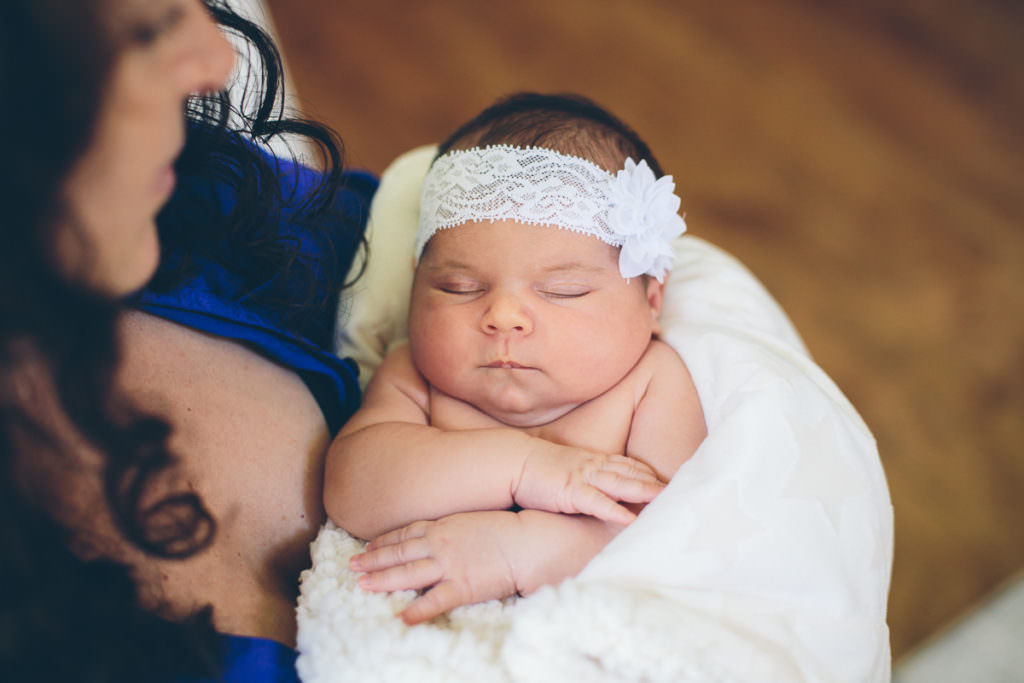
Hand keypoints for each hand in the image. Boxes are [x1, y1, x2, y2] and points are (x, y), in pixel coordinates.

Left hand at [350, 511, 521, 624]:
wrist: (530, 540)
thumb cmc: (508, 528)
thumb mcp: (473, 519)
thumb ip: (453, 527)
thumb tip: (441, 533)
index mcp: (443, 526)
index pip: (406, 533)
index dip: (384, 541)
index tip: (367, 546)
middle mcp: (440, 544)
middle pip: (399, 552)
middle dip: (373, 559)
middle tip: (351, 565)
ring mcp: (450, 565)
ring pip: (407, 573)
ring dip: (382, 580)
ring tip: (362, 585)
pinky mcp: (463, 587)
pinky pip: (434, 602)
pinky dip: (416, 611)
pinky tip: (401, 618)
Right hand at [514, 440, 664, 524]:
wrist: (514, 462)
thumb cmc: (537, 468)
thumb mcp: (567, 467)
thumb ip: (584, 475)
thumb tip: (593, 487)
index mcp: (592, 460)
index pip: (627, 464)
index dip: (648, 471)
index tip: (667, 479)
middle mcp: (593, 466)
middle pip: (631, 472)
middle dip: (655, 481)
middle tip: (679, 489)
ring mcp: (583, 478)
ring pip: (620, 483)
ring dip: (644, 490)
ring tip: (664, 498)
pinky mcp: (571, 493)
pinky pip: (597, 502)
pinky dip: (615, 510)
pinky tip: (630, 519)